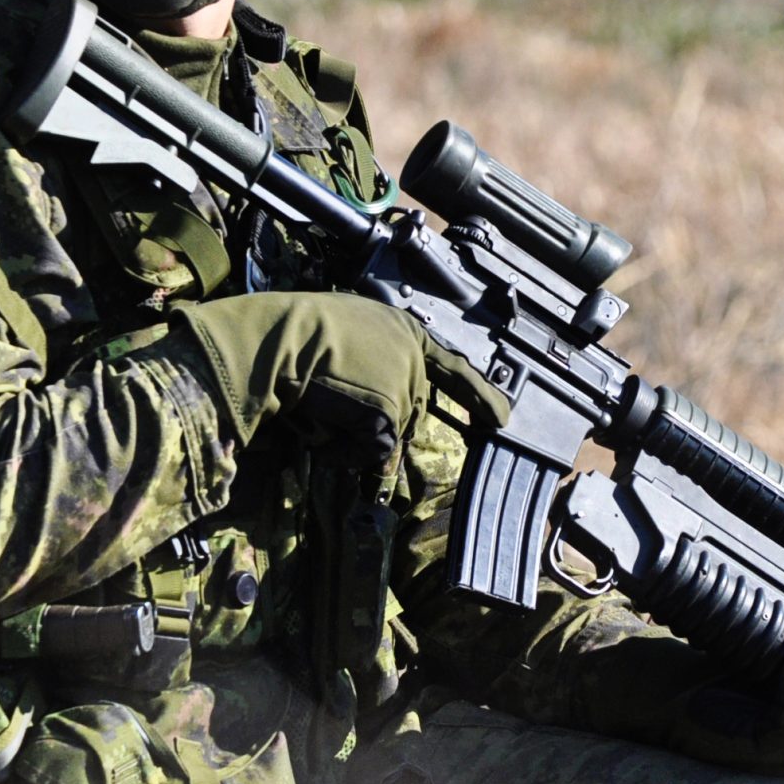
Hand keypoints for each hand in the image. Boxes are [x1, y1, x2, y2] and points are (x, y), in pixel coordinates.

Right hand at [174, 291, 507, 458]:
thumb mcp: (349, 335)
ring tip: (321, 402)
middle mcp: (414, 356)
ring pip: (388, 436)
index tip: (503, 417)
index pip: (453, 369)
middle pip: (409, 414)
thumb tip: (381, 415)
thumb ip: (375, 364)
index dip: (480, 395)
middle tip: (332, 399)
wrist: (280, 343)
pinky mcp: (390, 413)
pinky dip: (345, 450)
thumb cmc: (297, 337)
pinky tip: (326, 421)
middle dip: (374, 421)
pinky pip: (372, 453)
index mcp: (405, 330)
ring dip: (353, 435)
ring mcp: (406, 385)